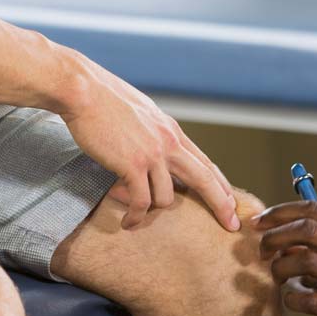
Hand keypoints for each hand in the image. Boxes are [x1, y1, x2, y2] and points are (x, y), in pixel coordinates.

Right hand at [59, 57, 237, 231]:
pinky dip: (135, 216)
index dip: (222, 184)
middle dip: (221, 204)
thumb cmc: (106, 100)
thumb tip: (158, 151)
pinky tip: (129, 222)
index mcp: (172, 131)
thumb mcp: (143, 114)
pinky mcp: (132, 165)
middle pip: (205, 180)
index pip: (206, 162)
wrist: (84, 90)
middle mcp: (169, 143)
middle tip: (231, 225)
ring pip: (166, 198)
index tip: (232, 203)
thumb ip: (156, 134)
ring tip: (133, 211)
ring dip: (150, 210)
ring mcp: (152, 155)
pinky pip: (141, 202)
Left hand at [255, 201, 316, 315]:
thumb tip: (292, 224)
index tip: (260, 222)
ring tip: (277, 275)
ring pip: (306, 262)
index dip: (280, 212)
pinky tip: (292, 299)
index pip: (314, 208)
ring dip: (280, 268)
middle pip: (307, 229)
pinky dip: (292, 299)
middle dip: (274, 237)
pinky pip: (311, 301)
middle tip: (262, 250)